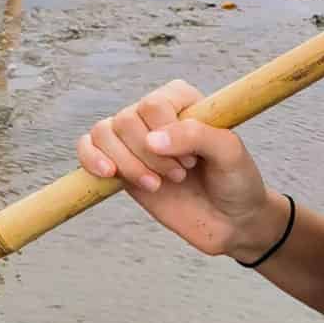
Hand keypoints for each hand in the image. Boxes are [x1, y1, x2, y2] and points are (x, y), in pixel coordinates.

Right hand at [79, 79, 279, 257]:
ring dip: (128, 163)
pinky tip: (108, 173)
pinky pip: (87, 148)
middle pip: (126, 120)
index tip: (192, 160)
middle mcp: (154, 116)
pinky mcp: (120, 166)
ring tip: (156, 185)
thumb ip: (196, 136)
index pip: (154, 104)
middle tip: (180, 175)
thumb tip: (152, 139)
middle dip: (150, 155)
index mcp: (182, 100)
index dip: (166, 134)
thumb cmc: (236, 181)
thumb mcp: (230, 153)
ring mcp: (134, 141)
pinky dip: (91, 158)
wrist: (232, 221)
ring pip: (104, 133)